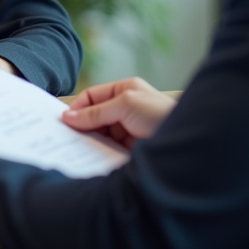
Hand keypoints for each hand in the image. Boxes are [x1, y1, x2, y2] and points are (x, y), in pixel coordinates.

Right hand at [61, 77, 175, 147]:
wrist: (185, 142)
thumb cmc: (160, 114)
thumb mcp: (125, 105)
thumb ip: (96, 112)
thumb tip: (69, 116)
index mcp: (124, 90)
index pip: (92, 96)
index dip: (77, 108)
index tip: (63, 121)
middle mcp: (124, 107)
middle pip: (94, 116)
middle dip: (82, 126)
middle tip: (66, 138)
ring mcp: (127, 128)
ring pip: (99, 134)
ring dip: (89, 141)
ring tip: (76, 149)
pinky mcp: (129, 147)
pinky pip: (108, 148)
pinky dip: (99, 153)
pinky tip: (91, 158)